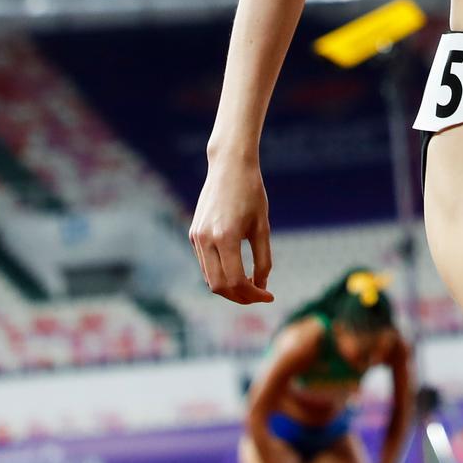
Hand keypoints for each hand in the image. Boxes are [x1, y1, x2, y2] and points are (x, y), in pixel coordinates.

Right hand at [189, 152, 273, 303]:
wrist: (229, 165)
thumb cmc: (251, 193)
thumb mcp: (262, 226)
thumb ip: (263, 259)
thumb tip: (261, 287)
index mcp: (226, 237)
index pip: (236, 280)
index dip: (253, 294)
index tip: (269, 296)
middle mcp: (206, 239)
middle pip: (219, 286)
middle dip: (240, 296)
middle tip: (259, 295)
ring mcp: (196, 237)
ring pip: (209, 278)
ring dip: (229, 287)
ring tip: (250, 284)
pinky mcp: (193, 234)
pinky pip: (205, 264)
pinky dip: (220, 273)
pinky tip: (237, 270)